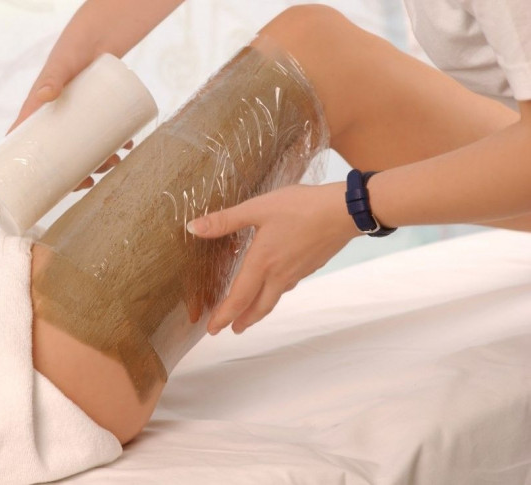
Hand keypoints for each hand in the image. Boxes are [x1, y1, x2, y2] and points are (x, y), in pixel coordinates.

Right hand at [9, 0, 182, 189]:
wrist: (97, 37)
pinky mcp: (93, 114)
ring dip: (98, 162)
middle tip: (90, 181)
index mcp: (36, 112)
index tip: (35, 185)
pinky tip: (125, 149)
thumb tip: (46, 94)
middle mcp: (54, 119)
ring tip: (115, 162)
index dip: (25, 167)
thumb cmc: (72, 50)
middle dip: (73, 174)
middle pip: (57, 156)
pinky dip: (112, 145)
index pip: (22, 143)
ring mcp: (75, 118)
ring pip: (82, 150)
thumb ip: (53, 77)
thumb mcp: (61, 65)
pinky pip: (100, 136)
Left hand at [187, 183, 358, 334]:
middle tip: (231, 330)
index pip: (238, 298)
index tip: (212, 329)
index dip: (223, 316)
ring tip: (250, 315)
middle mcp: (278, 274)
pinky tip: (276, 286)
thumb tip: (193, 227)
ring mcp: (296, 272)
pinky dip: (275, 294)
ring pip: (273, 299)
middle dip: (242, 320)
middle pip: (258, 307)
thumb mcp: (257, 208)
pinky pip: (287, 287)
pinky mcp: (310, 266)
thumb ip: (225, 220)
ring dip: (258, 311)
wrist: (344, 212)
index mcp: (262, 263)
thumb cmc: (301, 207)